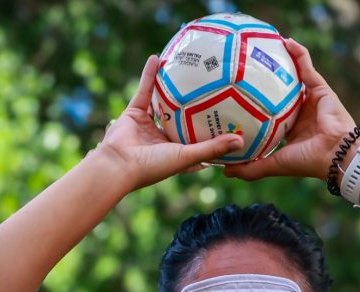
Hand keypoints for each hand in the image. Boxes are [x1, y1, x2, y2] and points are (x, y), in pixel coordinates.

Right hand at [98, 55, 243, 189]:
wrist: (118, 165)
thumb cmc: (154, 166)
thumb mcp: (188, 157)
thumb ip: (212, 148)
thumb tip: (241, 141)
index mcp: (178, 153)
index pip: (200, 142)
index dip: (213, 133)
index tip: (230, 120)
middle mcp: (164, 139)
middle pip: (183, 119)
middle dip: (195, 106)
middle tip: (213, 88)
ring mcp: (149, 126)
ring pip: (164, 102)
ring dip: (172, 87)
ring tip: (186, 69)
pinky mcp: (134, 113)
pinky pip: (145, 90)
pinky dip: (150, 75)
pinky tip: (158, 57)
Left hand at [224, 39, 357, 180]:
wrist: (336, 155)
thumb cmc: (307, 161)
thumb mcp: (274, 165)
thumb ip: (251, 168)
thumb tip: (225, 171)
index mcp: (291, 130)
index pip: (271, 114)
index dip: (257, 106)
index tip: (238, 98)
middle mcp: (301, 113)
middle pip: (280, 92)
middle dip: (266, 81)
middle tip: (247, 69)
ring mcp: (311, 99)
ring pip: (293, 76)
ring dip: (282, 62)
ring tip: (264, 48)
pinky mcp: (320, 88)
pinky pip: (307, 66)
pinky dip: (298, 53)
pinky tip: (286, 41)